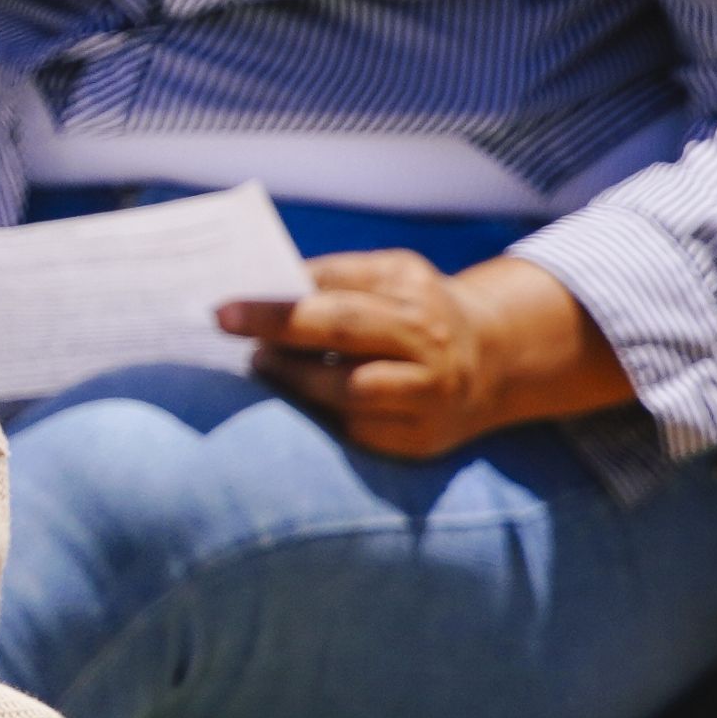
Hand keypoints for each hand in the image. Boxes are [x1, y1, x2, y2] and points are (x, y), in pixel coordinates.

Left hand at [238, 249, 616, 464]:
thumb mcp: (391, 276)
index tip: (224, 307)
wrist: (492, 363)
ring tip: (261, 365)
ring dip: (294, 380)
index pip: (337, 290)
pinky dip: (321, 416)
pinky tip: (298, 401)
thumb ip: (336, 276)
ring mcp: (428, 395)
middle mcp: (427, 343)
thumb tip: (264, 285)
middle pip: (344, 333)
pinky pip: (358, 430)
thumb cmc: (420, 310)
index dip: (279, 301)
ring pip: (349, 391)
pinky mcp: (420, 441)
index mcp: (413, 294)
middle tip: (226, 327)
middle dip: (279, 330)